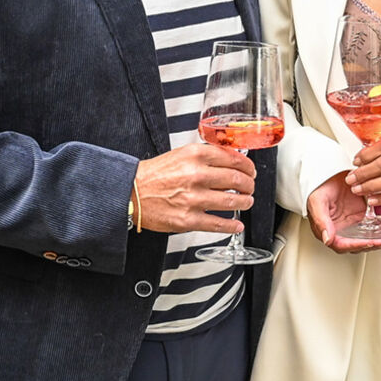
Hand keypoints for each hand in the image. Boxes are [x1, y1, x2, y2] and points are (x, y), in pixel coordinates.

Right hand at [135, 144, 254, 234]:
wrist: (130, 192)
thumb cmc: (154, 174)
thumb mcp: (181, 154)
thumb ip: (206, 156)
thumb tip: (232, 160)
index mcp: (196, 156)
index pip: (234, 159)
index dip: (248, 166)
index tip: (250, 171)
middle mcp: (196, 175)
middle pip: (237, 180)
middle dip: (249, 185)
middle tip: (250, 187)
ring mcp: (193, 199)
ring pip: (233, 201)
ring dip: (245, 203)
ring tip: (246, 202)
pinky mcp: (188, 219)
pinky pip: (218, 224)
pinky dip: (232, 226)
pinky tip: (237, 225)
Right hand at [306, 172, 380, 252]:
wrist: (329, 174)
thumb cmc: (319, 188)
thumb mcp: (317, 202)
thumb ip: (321, 221)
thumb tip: (327, 239)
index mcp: (328, 230)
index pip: (342, 245)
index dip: (355, 245)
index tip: (368, 243)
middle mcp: (341, 230)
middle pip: (356, 244)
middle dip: (371, 245)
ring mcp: (352, 223)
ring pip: (365, 237)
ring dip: (377, 241)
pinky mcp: (361, 215)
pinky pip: (372, 225)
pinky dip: (380, 229)